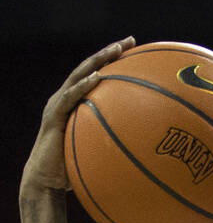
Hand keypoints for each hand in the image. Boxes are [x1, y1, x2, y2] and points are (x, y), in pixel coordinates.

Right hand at [20, 37, 135, 198]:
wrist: (47, 181)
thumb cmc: (77, 169)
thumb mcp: (103, 153)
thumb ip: (122, 145)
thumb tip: (155, 153)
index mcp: (79, 103)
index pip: (99, 75)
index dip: (116, 62)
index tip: (137, 50)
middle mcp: (68, 98)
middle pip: (90, 68)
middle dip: (110, 53)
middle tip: (130, 42)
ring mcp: (59, 105)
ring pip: (79, 76)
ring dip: (98, 61)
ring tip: (115, 51)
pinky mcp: (54, 116)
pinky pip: (69, 98)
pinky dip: (83, 86)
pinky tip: (97, 78)